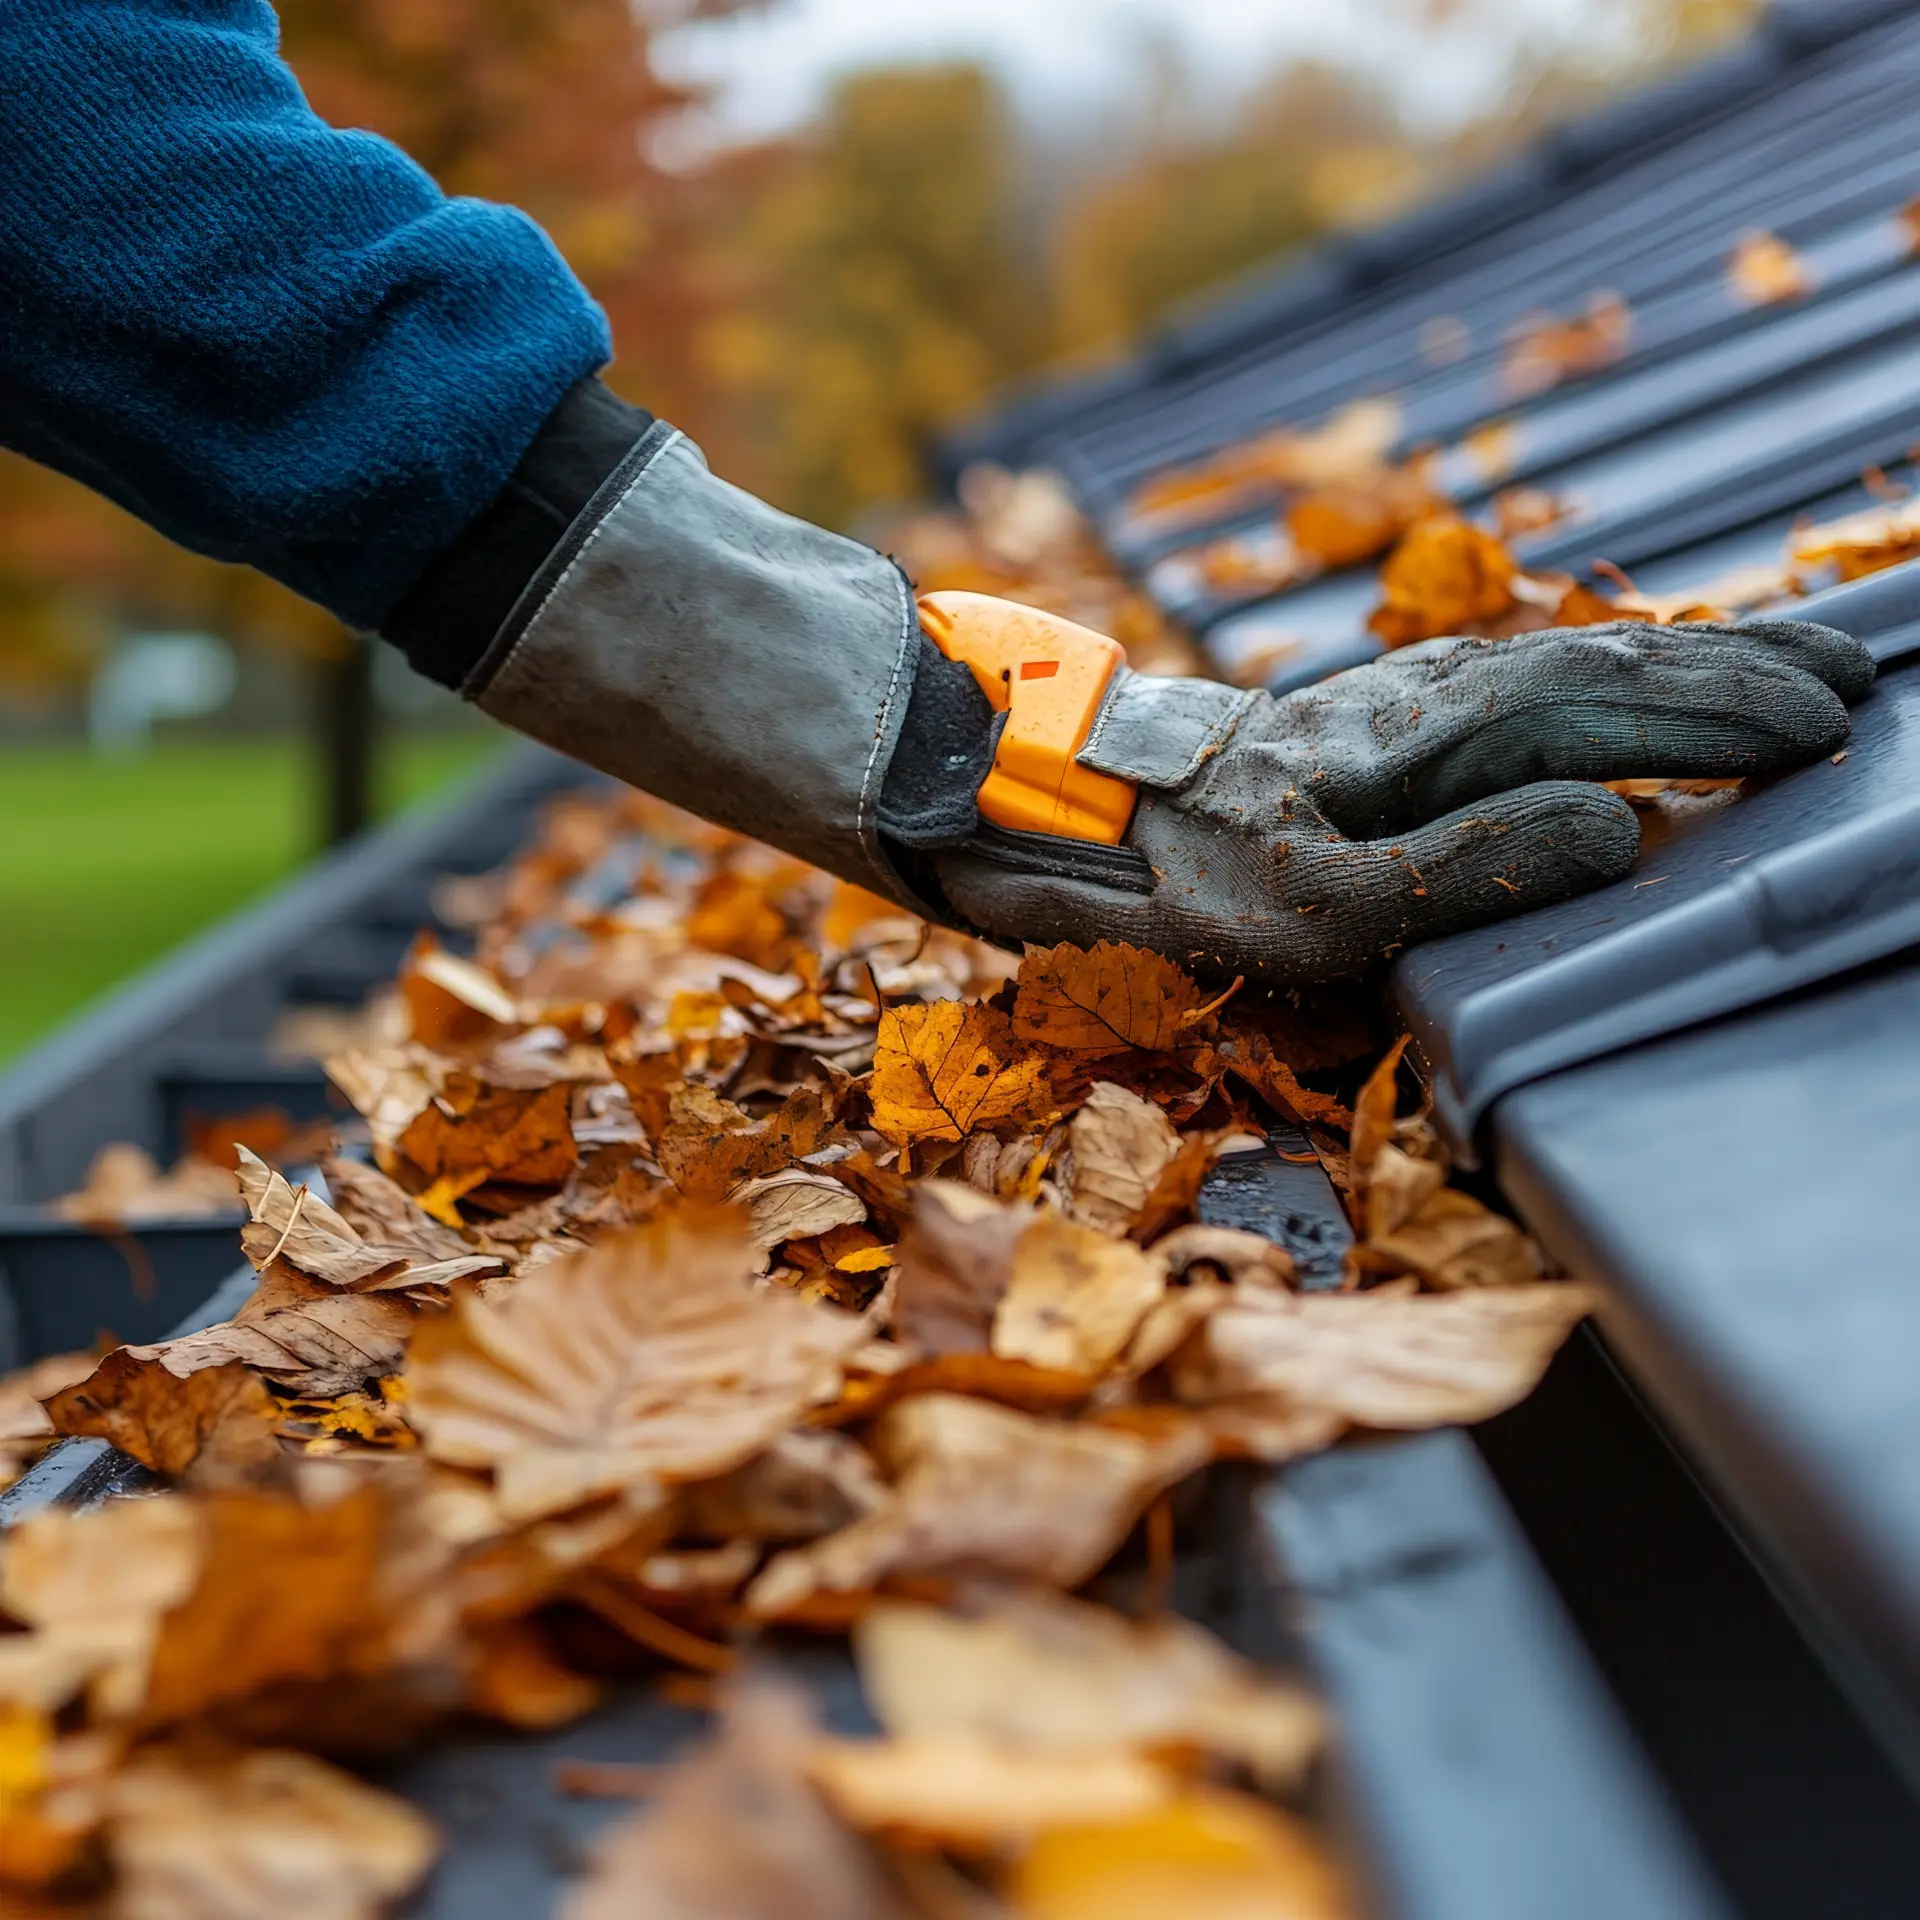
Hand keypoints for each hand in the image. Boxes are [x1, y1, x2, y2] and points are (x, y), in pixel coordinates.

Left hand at [930, 617, 1872, 983]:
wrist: (1061, 809)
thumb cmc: (1173, 874)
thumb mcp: (1313, 906)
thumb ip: (1464, 872)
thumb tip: (1614, 833)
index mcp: (1422, 739)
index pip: (1605, 711)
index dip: (1718, 717)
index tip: (1826, 723)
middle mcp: (1421, 701)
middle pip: (1605, 666)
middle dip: (1730, 670)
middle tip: (1852, 674)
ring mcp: (1395, 705)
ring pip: (1565, 663)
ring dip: (1676, 663)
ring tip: (1775, 667)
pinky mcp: (1369, 725)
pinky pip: (1518, 683)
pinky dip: (1599, 677)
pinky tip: (1623, 691)